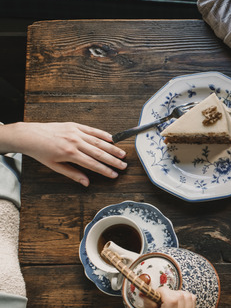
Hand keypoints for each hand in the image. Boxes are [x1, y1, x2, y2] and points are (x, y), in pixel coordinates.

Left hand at [0, 122, 125, 185]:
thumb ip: (72, 174)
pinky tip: (112, 139)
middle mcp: (74, 142)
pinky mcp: (74, 125)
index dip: (105, 170)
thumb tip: (86, 182)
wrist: (30, 135)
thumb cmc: (40, 151)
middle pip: (99, 153)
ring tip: (122, 154)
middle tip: (123, 166)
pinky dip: (103, 134)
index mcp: (69, 154)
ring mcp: (75, 132)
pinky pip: (92, 130)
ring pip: (98, 141)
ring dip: (112, 148)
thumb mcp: (54, 166)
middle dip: (113, 161)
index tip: (114, 174)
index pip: (92, 164)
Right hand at [108, 288, 194, 307]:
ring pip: (190, 298)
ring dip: (177, 295)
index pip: (173, 300)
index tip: (154, 293)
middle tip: (158, 299)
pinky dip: (182, 300)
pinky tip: (170, 306)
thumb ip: (148, 306)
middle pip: (182, 297)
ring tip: (164, 303)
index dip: (163, 291)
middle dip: (170, 292)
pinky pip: (191, 304)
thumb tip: (150, 291)